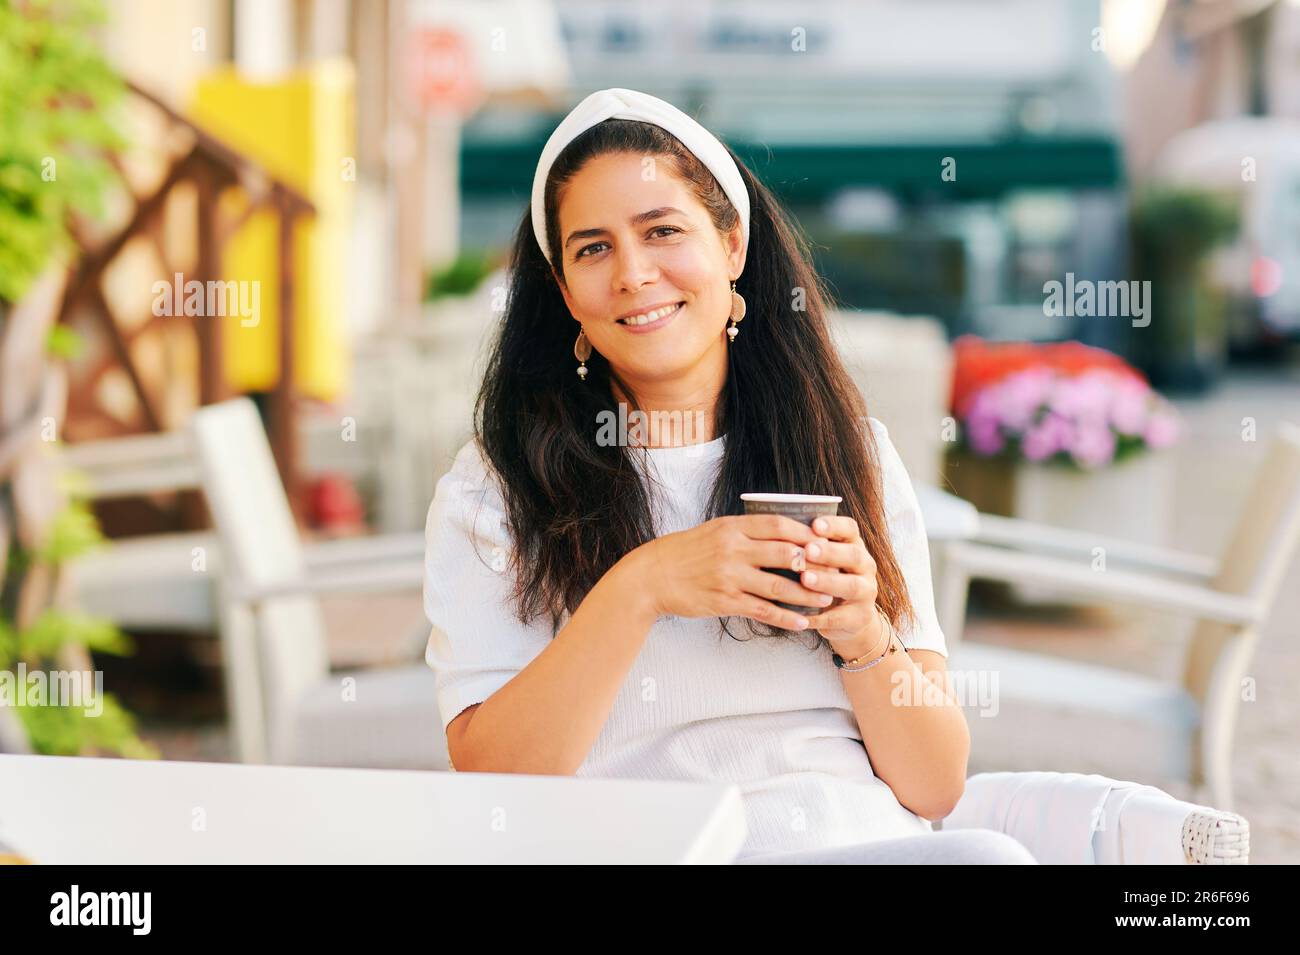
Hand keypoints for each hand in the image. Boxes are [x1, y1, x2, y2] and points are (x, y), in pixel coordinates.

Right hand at [634, 514, 833, 630]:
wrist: (652, 576)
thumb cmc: (684, 552)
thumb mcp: (714, 530)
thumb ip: (744, 531)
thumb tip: (780, 531)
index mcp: (732, 527)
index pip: (778, 525)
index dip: (805, 532)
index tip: (824, 539)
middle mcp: (733, 549)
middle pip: (785, 553)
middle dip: (815, 563)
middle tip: (835, 569)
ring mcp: (729, 577)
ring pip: (779, 585)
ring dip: (807, 593)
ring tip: (827, 598)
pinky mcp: (725, 601)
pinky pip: (763, 610)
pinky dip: (786, 617)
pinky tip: (802, 622)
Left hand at [797, 515, 886, 653]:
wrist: (848, 616)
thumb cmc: (825, 577)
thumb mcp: (821, 559)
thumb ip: (806, 545)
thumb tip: (773, 527)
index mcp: (853, 545)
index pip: (849, 528)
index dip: (834, 525)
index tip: (815, 524)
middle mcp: (864, 566)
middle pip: (853, 555)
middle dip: (830, 553)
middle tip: (807, 550)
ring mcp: (866, 592)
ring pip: (851, 585)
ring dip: (828, 582)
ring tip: (806, 579)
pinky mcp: (860, 618)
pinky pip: (840, 617)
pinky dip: (821, 617)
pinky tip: (803, 616)